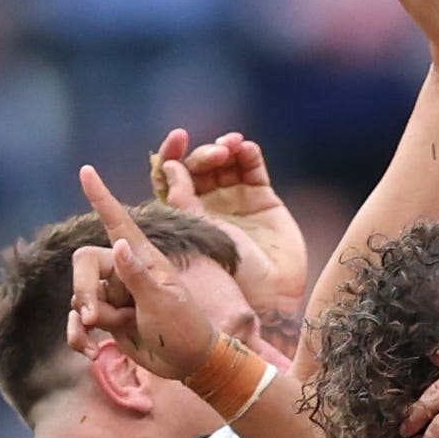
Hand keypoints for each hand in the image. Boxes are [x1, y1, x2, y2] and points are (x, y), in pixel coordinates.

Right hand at [78, 159, 270, 390]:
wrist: (189, 363)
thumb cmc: (184, 328)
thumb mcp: (163, 301)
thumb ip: (138, 276)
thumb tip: (119, 245)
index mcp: (143, 258)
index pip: (118, 222)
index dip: (101, 197)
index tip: (86, 170)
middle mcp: (125, 271)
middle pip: (83, 263)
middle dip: (83, 290)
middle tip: (96, 317)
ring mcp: (114, 294)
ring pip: (79, 296)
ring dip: (89, 319)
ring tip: (112, 331)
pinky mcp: (107, 317)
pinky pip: (78, 320)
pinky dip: (79, 335)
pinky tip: (91, 350)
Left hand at [156, 128, 309, 309]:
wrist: (271, 297)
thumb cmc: (229, 279)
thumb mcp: (197, 240)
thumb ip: (181, 202)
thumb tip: (166, 169)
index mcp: (185, 213)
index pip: (171, 177)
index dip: (171, 155)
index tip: (178, 140)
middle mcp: (208, 204)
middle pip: (199, 166)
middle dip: (203, 154)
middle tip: (215, 154)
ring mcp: (235, 200)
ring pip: (225, 162)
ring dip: (225, 148)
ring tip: (230, 147)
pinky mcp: (262, 198)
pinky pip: (253, 168)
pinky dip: (248, 154)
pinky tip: (246, 148)